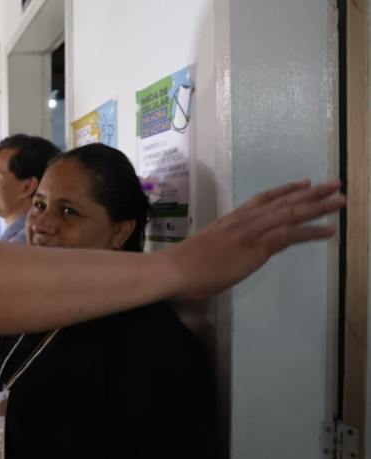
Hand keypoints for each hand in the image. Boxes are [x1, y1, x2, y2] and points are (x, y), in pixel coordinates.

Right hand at [164, 179, 343, 299]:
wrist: (174, 269)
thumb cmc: (184, 267)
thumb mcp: (208, 249)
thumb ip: (224, 247)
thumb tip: (232, 253)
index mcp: (230, 220)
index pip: (262, 199)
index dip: (285, 191)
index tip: (304, 183)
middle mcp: (243, 220)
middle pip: (282, 202)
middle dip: (311, 194)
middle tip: (334, 184)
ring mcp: (249, 232)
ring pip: (290, 214)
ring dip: (318, 207)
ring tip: (340, 200)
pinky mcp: (255, 247)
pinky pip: (288, 235)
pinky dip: (311, 231)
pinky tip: (329, 229)